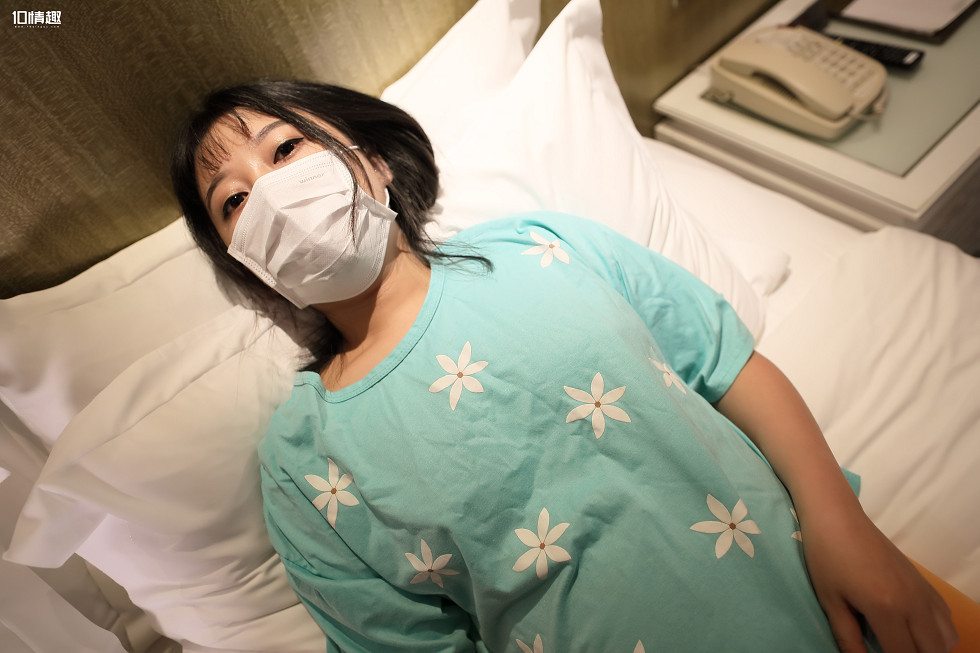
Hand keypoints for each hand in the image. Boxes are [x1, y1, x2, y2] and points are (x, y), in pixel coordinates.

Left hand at [800, 510, 957, 652]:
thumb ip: (848, 637)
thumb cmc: (826, 557)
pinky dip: (938, 631)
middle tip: (891, 650)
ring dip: (930, 648)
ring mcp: (922, 590)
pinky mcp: (925, 581)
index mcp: (886, 609)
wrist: (838, 517)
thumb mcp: (831, 601)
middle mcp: (913, 602)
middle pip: (932, 651)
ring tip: (905, 645)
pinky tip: (914, 628)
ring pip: (947, 637)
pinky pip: (946, 616)